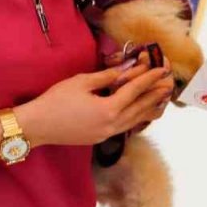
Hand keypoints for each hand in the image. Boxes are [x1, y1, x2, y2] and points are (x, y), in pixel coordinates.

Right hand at [16, 61, 173, 146]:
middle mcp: (112, 125)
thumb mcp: (82, 82)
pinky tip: (141, 113)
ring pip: (136, 120)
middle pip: (140, 107)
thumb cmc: (55, 101)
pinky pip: (126, 126)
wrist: (36, 126)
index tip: (161, 69)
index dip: (149, 78)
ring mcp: (107, 134)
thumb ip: (107, 76)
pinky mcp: (100, 138)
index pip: (135, 91)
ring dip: (150, 108)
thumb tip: (126, 68)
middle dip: (156, 94)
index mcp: (108, 109)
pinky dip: (137, 117)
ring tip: (163, 99)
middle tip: (169, 83)